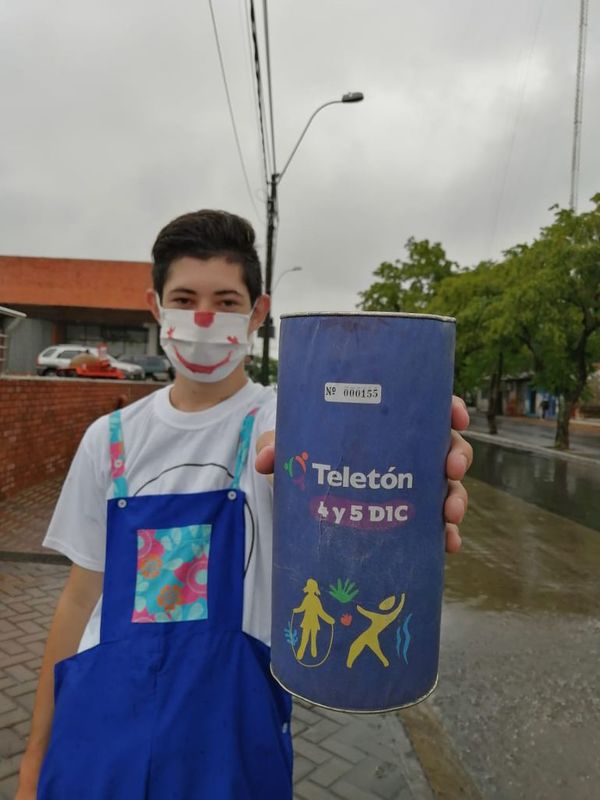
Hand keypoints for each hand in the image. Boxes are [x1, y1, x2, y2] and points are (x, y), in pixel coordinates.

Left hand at [256, 395, 472, 553]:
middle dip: (458, 456)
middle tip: (450, 468)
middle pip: (447, 446)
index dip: (451, 408)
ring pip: (448, 486)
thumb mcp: (293, 445)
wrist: (304, 486)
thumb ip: (278, 446)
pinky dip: (446, 534)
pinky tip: (448, 545)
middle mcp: (408, 451)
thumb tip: (266, 460)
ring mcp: (413, 484)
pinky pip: (436, 524)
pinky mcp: (408, 514)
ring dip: (457, 498)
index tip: (456, 415)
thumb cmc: (308, 452)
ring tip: (450, 514)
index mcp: (389, 423)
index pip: (430, 407)